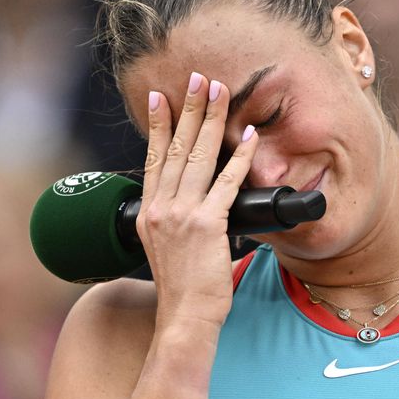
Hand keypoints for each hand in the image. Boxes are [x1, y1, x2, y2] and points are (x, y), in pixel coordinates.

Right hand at [139, 72, 259, 329]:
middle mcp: (160, 209)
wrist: (184, 319)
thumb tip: (202, 210)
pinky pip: (227, 182)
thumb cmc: (184, 293)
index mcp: (148, 215)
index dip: (157, 126)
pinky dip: (241, 157)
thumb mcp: (168, 252)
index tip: (159, 97)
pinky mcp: (207, 226)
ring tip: (221, 92)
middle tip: (198, 79)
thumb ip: (178, 225)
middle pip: (176, 148)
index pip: (152, 159)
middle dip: (189, 109)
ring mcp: (182, 216)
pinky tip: (250, 137)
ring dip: (212, 120)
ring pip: (198, 157)